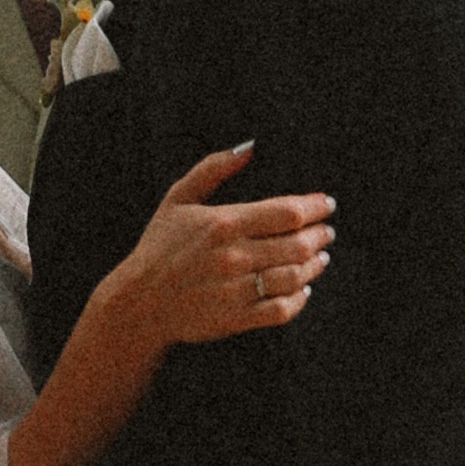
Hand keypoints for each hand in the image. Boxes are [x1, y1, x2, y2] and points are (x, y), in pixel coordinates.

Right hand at [108, 139, 336, 354]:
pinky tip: (303, 289)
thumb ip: (213, 168)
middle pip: (298, 244)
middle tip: (327, 231)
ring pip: (295, 276)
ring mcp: (236, 290)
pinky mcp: (236, 318)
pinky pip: (282, 309)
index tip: (326, 204)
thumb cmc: (159, 246)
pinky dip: (300, 299)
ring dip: (315, 265)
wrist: (138, 302)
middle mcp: (233, 256)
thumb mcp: (178, 198)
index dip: (315, 207)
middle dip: (320, 235)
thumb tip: (250, 147)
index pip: (287, 212)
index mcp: (223, 223)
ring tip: (320, 257)